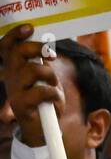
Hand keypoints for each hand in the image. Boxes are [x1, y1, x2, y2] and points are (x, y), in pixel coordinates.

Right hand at [0, 24, 61, 148]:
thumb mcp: (45, 80)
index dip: (15, 35)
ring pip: (33, 70)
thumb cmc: (45, 102)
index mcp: (14, 69)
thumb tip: (45, 49)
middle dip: (36, 48)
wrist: (42, 130)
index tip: (30, 28)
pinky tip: (55, 101)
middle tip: (51, 54)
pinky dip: (54, 94)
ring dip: (50, 76)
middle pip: (18, 53)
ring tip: (54, 86)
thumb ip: (41, 64)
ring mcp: (14, 91)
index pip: (7, 47)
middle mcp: (10, 78)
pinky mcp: (21, 105)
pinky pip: (41, 91)